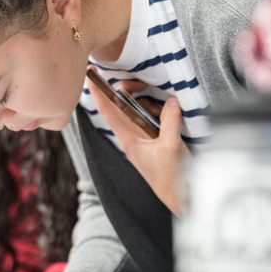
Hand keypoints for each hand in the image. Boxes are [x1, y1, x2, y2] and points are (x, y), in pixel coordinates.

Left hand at [88, 76, 188, 215]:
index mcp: (128, 139)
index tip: (90, 74)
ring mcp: (144, 136)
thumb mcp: (171, 146)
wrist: (180, 197)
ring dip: (154, 105)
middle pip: (125, 105)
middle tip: (145, 86)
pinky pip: (155, 118)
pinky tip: (174, 119)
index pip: (108, 111)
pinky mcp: (156, 138)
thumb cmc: (170, 177)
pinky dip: (163, 113)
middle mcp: (132, 135)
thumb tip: (172, 101)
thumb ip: (170, 121)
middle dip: (133, 92)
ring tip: (168, 116)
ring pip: (142, 109)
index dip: (97, 92)